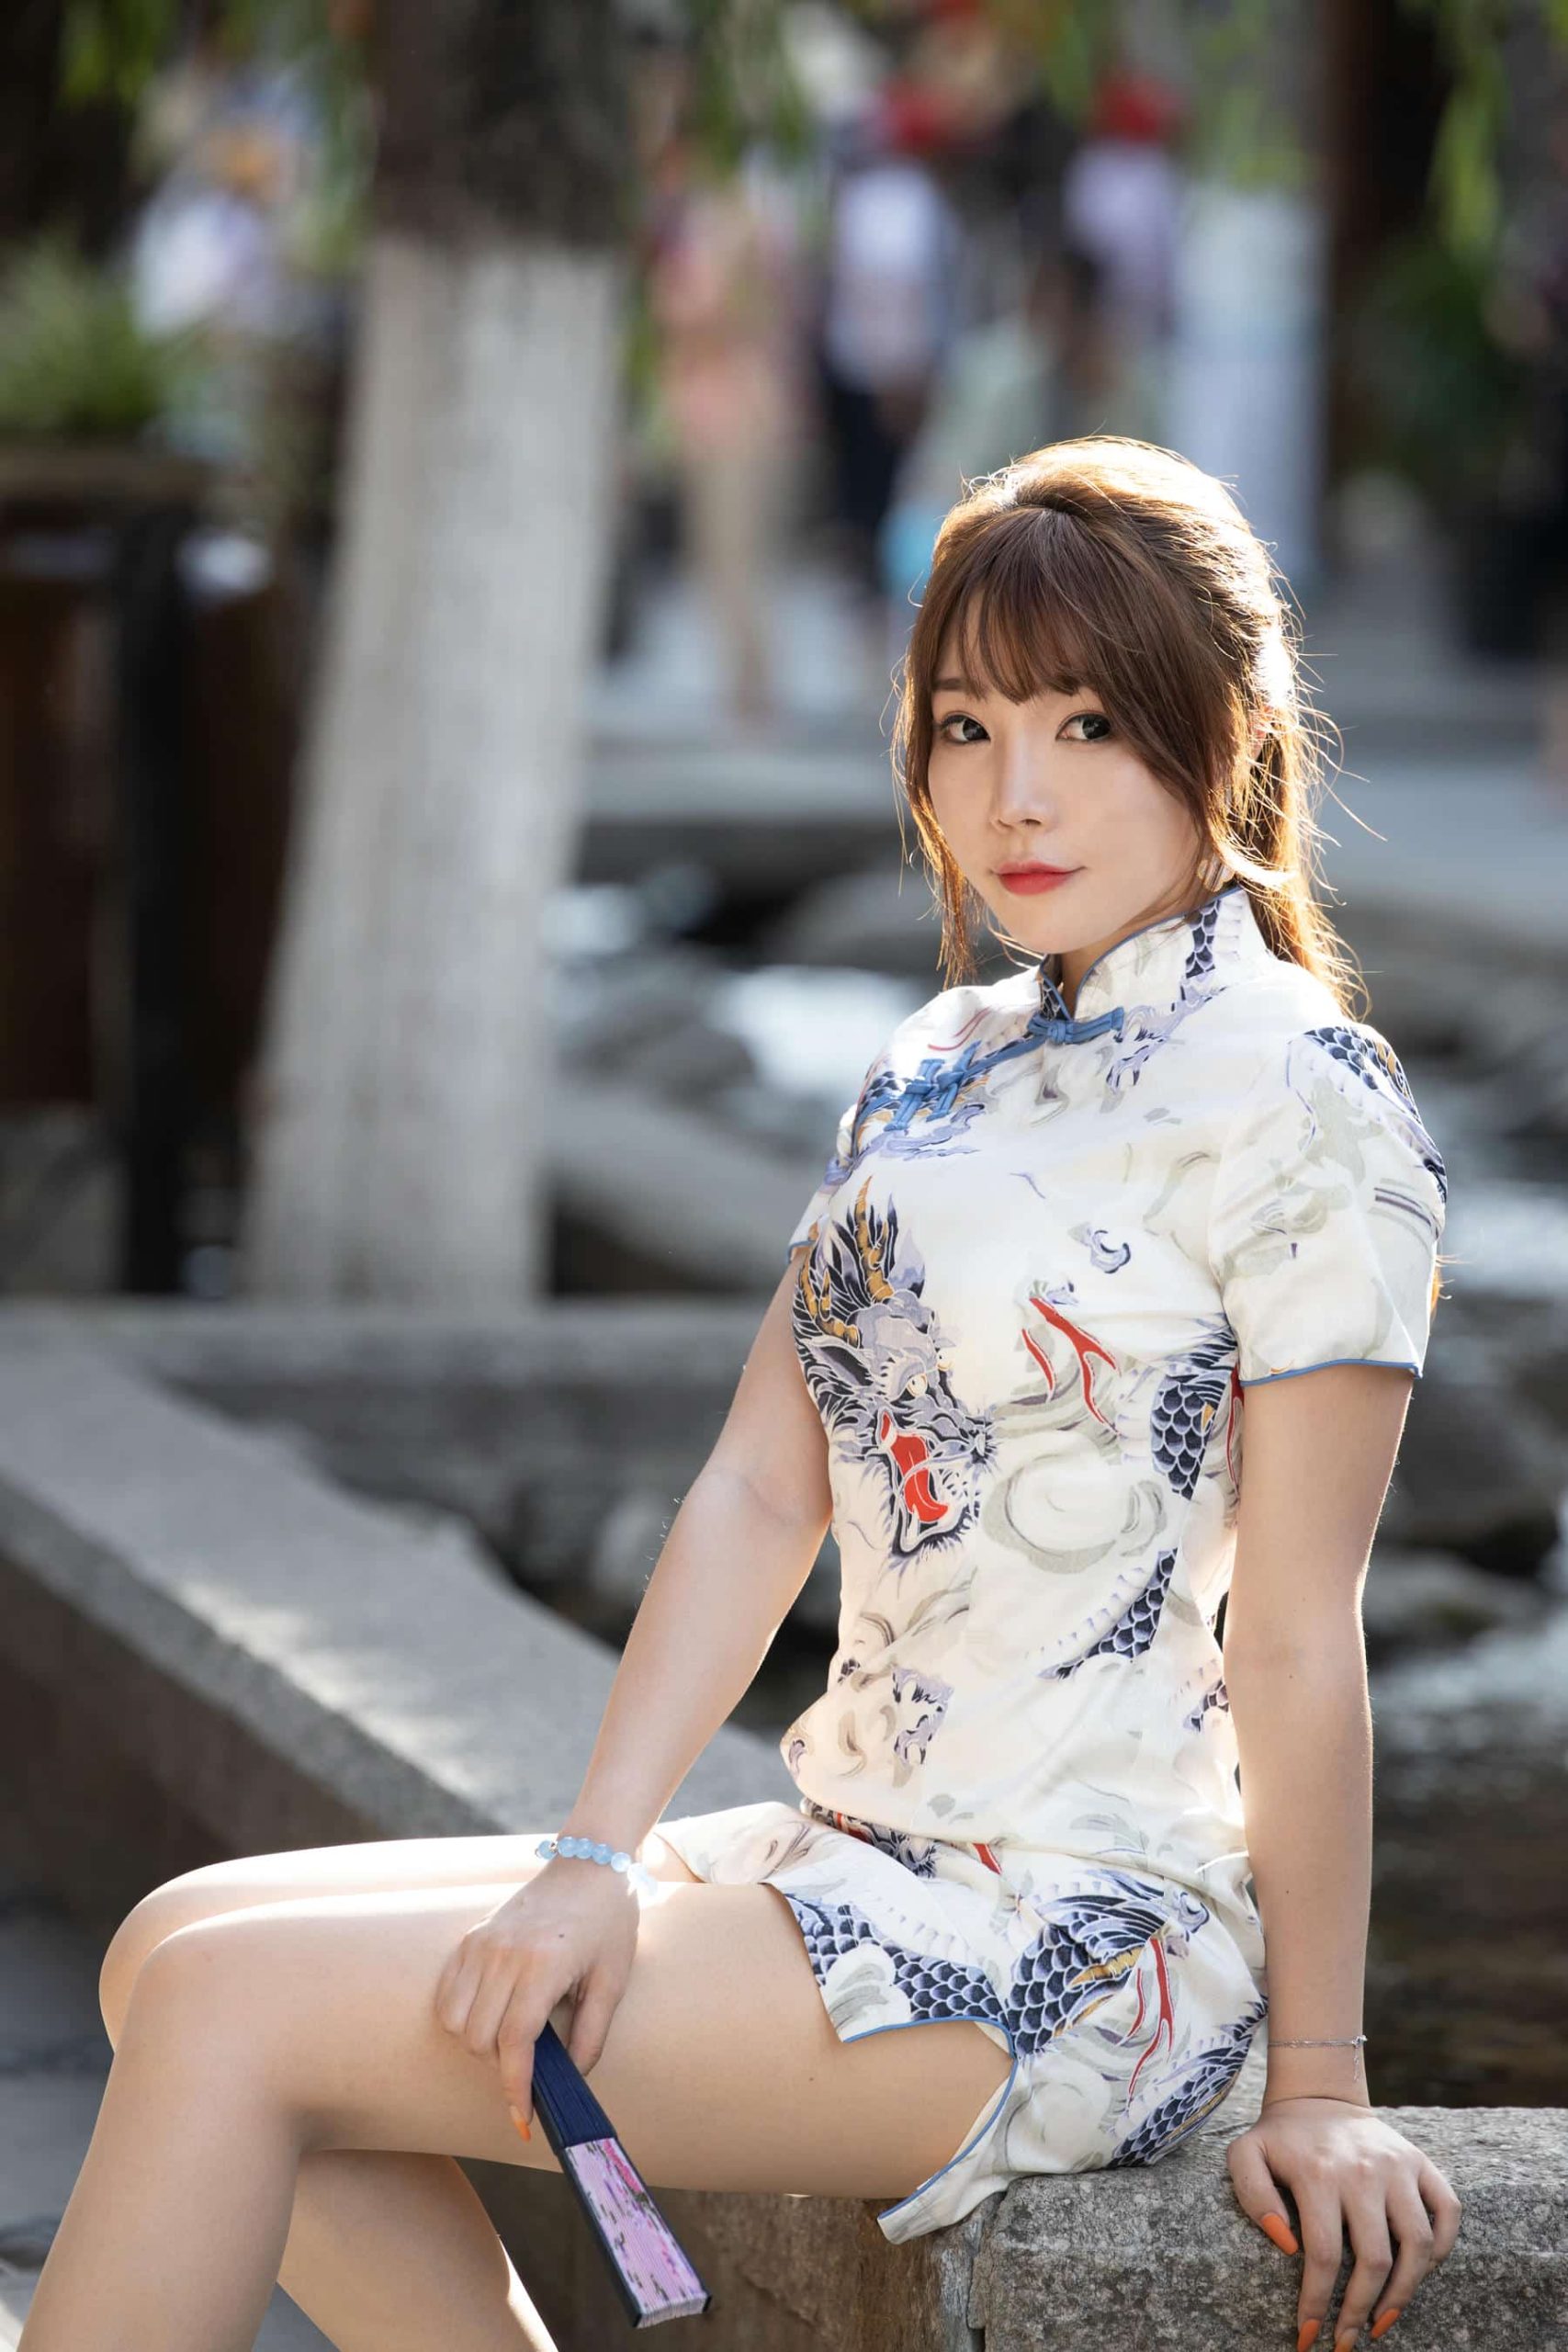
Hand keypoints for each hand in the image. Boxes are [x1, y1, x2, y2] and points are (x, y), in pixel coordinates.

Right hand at [432, 1858, 641, 2126]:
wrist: (589, 1866)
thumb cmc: (608, 1923)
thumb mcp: (613, 1980)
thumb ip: (592, 2035)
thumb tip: (572, 2080)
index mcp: (542, 1965)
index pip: (515, 2043)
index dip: (517, 2088)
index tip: (523, 2119)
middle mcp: (503, 1954)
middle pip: (479, 2039)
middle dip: (501, 2067)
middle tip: (530, 2068)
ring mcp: (482, 1944)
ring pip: (455, 2022)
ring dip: (478, 2044)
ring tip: (510, 2039)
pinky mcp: (470, 1938)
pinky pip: (446, 1995)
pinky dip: (459, 2017)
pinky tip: (489, 2017)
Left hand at [1226, 2096, 1461, 2347]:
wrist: (1319, 2095)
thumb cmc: (1280, 2138)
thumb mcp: (1246, 2155)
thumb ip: (1252, 2196)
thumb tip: (1287, 2246)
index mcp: (1318, 2172)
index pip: (1322, 2255)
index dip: (1316, 2303)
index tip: (1307, 2337)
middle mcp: (1364, 2170)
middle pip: (1374, 2259)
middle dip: (1359, 2311)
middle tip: (1346, 2341)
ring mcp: (1398, 2166)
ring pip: (1418, 2245)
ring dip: (1403, 2294)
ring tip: (1381, 2322)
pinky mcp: (1422, 2163)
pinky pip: (1448, 2212)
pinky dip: (1442, 2249)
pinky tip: (1420, 2274)